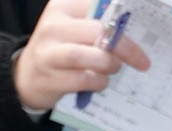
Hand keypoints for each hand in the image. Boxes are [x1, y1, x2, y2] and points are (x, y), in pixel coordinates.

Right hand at [13, 0, 146, 109]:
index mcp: (63, 6)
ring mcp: (48, 51)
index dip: (120, 14)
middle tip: (142, 61)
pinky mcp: (49, 77)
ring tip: (115, 68)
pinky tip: (100, 81)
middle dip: (124, 46)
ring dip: (108, 64)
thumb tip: (133, 28)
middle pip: (95, 30)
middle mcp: (53, 25)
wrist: (29, 76)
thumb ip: (100, 25)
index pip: (97, 4)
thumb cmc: (63, 50)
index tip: (139, 27)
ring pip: (83, 55)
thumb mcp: (76, 29)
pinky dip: (98, 81)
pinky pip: (81, 78)